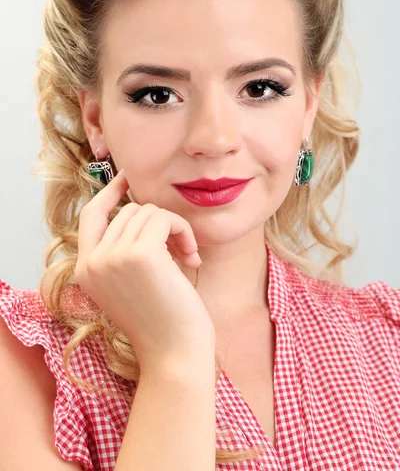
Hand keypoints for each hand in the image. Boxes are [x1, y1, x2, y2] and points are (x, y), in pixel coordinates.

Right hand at [74, 170, 214, 371]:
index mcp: (85, 270)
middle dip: (160, 223)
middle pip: (128, 211)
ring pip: (148, 212)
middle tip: (181, 250)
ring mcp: (113, 257)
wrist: (174, 356)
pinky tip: (191, 258)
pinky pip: (164, 218)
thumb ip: (122, 250)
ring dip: (175, 229)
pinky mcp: (139, 254)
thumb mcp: (130, 284)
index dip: (109, 193)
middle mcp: (92, 261)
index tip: (127, 178)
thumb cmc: (162, 321)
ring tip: (187, 257)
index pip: (90, 215)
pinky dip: (183, 231)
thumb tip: (137, 208)